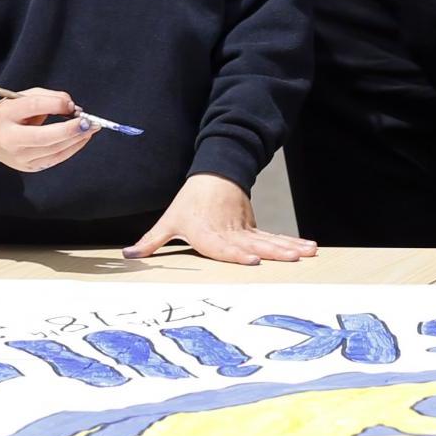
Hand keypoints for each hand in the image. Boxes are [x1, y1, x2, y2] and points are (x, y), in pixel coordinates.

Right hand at [0, 89, 98, 173]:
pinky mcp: (28, 167)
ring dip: (76, 139)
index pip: (33, 106)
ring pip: (53, 150)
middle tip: (89, 122)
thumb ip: (47, 97)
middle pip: (44, 136)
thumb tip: (72, 107)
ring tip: (91, 128)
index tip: (71, 104)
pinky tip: (82, 138)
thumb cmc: (9, 114)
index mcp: (5, 115)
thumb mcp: (21, 98)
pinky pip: (55, 159)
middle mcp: (10, 139)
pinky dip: (71, 148)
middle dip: (70, 130)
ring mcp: (19, 157)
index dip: (56, 104)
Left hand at [125, 173, 316, 264]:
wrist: (214, 174)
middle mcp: (230, 233)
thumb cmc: (189, 202)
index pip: (224, 247)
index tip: (253, 261)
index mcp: (209, 234)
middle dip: (273, 253)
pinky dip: (291, 243)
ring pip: (269, 240)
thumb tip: (128, 255)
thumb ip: (151, 241)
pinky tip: (307, 248)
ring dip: (289, 247)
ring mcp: (245, 230)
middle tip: (292, 259)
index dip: (238, 255)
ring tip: (307, 253)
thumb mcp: (169, 219)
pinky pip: (274, 238)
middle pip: (254, 245)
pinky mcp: (254, 227)